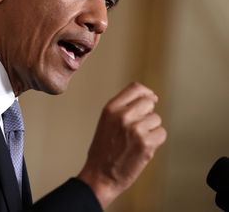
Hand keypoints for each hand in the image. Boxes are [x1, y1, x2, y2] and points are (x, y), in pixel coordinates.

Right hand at [78, 82, 166, 208]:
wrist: (100, 174)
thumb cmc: (103, 148)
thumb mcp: (106, 120)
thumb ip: (122, 107)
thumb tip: (149, 99)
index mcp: (111, 108)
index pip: (135, 88)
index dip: (146, 92)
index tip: (151, 98)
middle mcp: (123, 115)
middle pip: (148, 102)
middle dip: (148, 113)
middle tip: (139, 126)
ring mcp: (135, 129)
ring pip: (156, 119)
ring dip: (151, 128)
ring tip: (137, 139)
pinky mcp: (146, 144)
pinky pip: (161, 133)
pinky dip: (156, 140)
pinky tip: (143, 147)